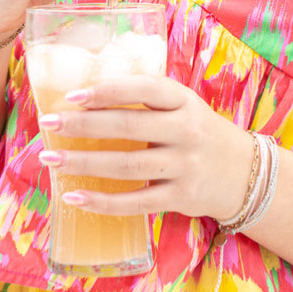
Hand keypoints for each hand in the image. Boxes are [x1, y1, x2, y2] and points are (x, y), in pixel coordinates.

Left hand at [37, 74, 255, 222]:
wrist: (244, 173)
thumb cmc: (198, 132)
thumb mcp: (183, 106)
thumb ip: (146, 100)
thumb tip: (86, 96)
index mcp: (184, 101)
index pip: (144, 89)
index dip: (107, 91)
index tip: (72, 95)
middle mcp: (186, 131)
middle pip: (128, 126)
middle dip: (83, 125)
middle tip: (49, 123)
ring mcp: (185, 166)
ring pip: (127, 165)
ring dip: (84, 162)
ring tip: (51, 159)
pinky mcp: (181, 197)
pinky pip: (135, 202)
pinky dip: (102, 201)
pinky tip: (75, 196)